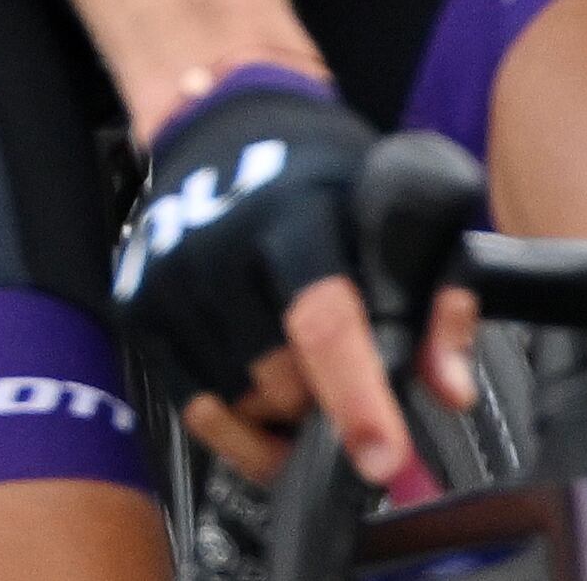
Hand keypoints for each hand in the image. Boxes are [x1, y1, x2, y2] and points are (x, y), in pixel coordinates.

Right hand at [113, 71, 463, 489]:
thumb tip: (450, 392)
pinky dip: (241, 426)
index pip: (323, 322)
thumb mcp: (402, 220)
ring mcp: (167, 278)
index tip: (382, 460)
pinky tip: (269, 404)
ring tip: (309, 382)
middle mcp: (216, 247)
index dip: (356, 397)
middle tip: (353, 383)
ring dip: (283, 417)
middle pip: (281, 381)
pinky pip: (195, 408)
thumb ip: (439, 305)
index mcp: (294, 217)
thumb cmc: (327, 182)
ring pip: (239, 405)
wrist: (222, 126)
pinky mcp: (136, 305)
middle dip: (325, 405)